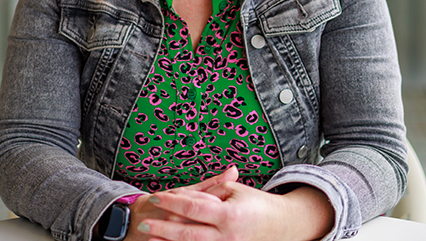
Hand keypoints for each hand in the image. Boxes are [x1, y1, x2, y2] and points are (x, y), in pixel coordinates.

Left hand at [134, 166, 333, 240]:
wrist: (281, 226)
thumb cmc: (257, 205)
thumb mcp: (236, 191)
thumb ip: (212, 190)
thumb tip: (186, 192)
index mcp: (229, 215)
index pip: (193, 208)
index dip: (172, 202)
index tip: (156, 197)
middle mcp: (227, 236)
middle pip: (187, 233)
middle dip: (163, 228)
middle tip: (143, 222)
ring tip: (149, 237)